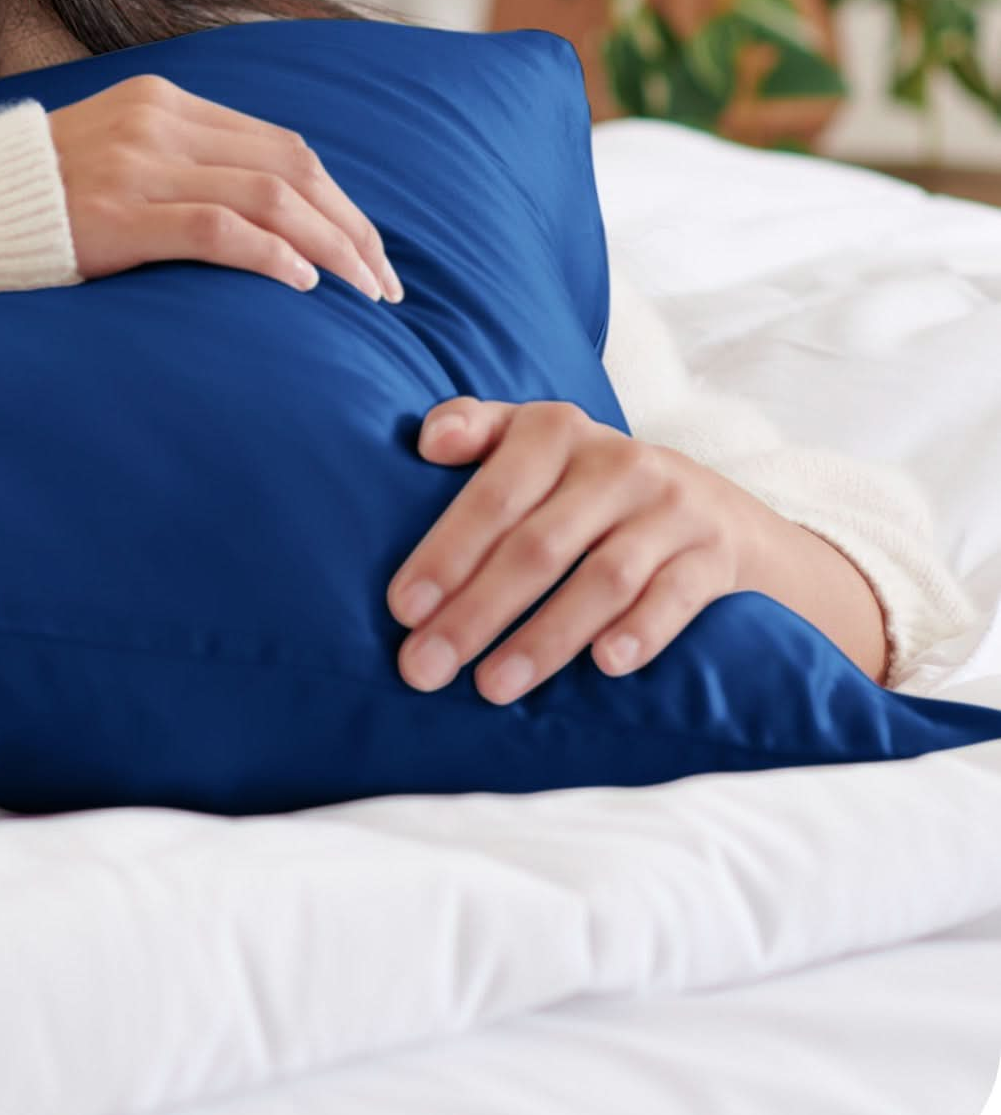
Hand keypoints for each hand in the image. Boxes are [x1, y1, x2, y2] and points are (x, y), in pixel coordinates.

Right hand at [44, 74, 401, 301]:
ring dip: (330, 247)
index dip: (338, 198)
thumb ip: (179, 164)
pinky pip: (218, 230)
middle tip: (384, 283)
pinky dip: (272, 256)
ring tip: (362, 292)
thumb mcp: (113, 157)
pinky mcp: (117, 214)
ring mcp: (136, 166)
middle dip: (350, 227)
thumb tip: (263, 209)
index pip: (280, 144)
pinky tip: (302, 286)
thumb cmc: (38, 200)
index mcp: (162, 101)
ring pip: (269, 197)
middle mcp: (156, 123)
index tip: (368, 247)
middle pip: (290, 168)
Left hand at [388, 397, 762, 701]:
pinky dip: (640, 632)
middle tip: (426, 668)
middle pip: (538, 546)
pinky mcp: (712, 556)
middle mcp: (616, 463)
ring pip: (602, 580)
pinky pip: (675, 597)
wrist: (710, 504)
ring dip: (544, 638)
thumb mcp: (532, 438)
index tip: (402, 609)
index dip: (446, 552)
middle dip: (476, 612)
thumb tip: (429, 442)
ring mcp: (670, 510)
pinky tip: (605, 666)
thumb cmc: (585, 478)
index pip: (493, 495)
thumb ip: (475, 428)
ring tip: (492, 687)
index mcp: (556, 430)